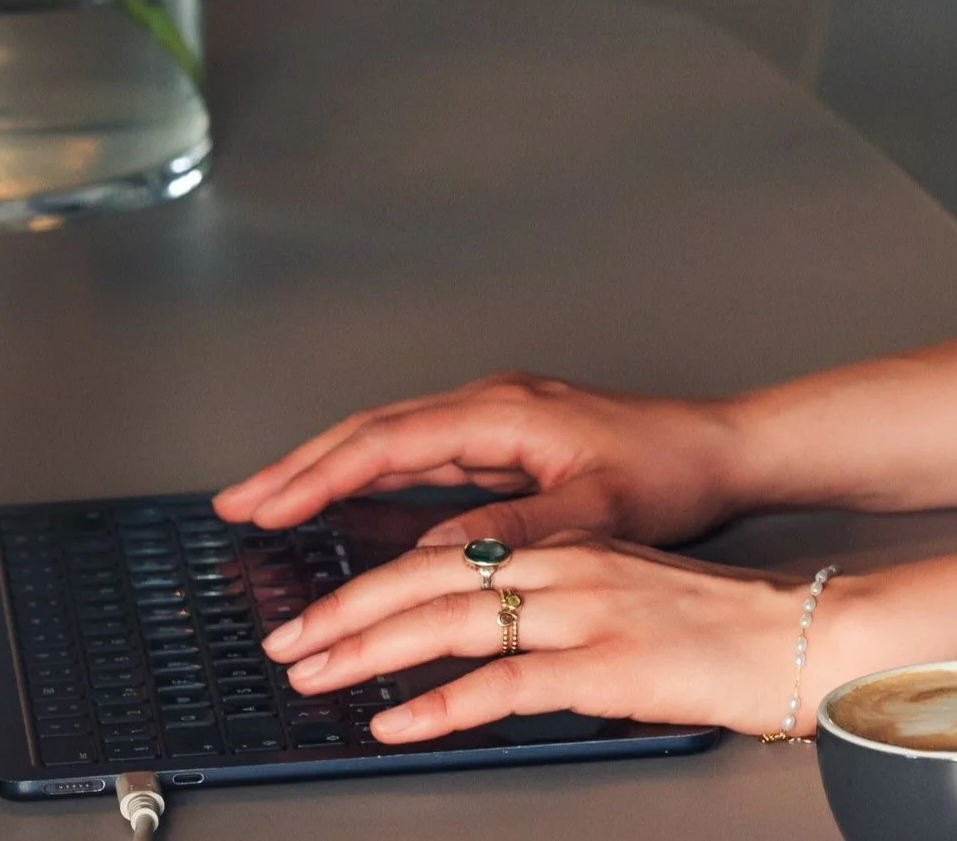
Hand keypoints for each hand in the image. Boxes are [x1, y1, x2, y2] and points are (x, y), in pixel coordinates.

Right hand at [213, 373, 753, 549]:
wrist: (719, 450)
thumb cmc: (669, 475)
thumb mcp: (592, 514)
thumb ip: (511, 531)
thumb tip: (435, 553)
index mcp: (507, 412)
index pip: (390, 440)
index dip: (320, 474)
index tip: (265, 503)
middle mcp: (496, 402)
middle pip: (377, 429)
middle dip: (301, 464)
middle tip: (236, 500)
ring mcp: (500, 415)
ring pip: (393, 435)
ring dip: (329, 464)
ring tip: (269, 497)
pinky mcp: (509, 434)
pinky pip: (420, 447)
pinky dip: (370, 467)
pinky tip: (344, 492)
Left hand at [262, 535, 956, 744]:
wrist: (794, 635)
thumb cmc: (714, 626)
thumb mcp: (623, 593)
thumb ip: (555, 601)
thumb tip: (482, 631)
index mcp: (572, 544)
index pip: (449, 553)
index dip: (373, 583)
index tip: (320, 612)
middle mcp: (571, 565)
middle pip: (434, 579)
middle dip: (347, 613)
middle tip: (288, 643)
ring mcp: (586, 611)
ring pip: (455, 622)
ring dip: (371, 653)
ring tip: (316, 677)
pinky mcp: (605, 663)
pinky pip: (503, 683)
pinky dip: (440, 704)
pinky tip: (397, 722)